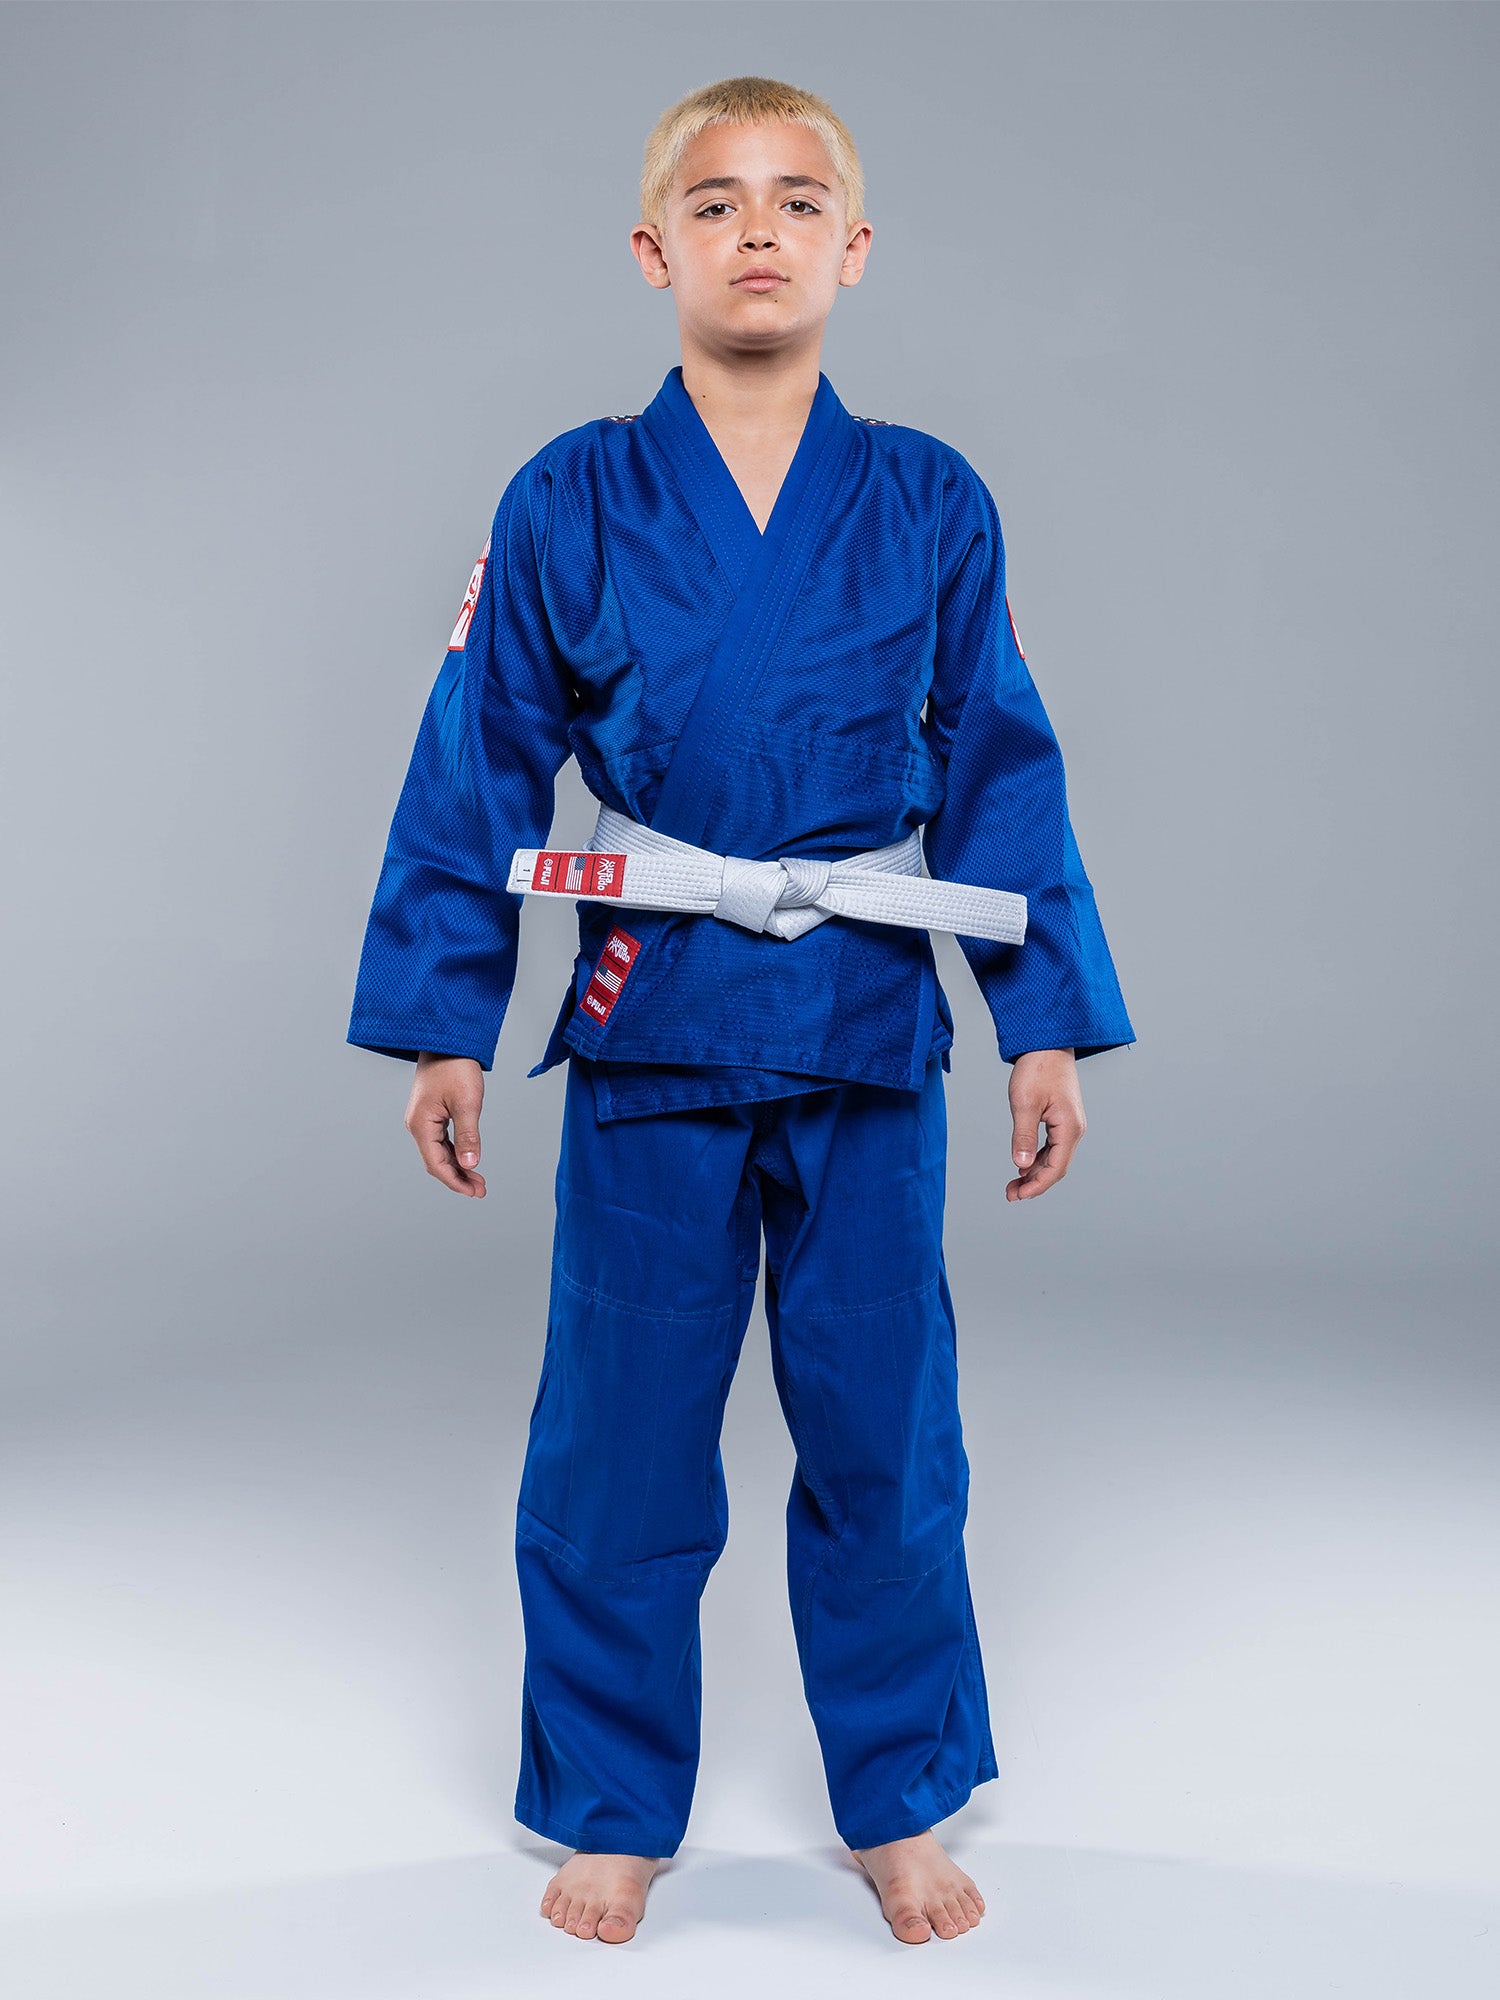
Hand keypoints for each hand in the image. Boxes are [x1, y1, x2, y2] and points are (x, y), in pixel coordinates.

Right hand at [405, 1053, 486, 1196]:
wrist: (446, 1038)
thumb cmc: (455, 1066)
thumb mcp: (467, 1103)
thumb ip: (468, 1136)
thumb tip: (471, 1164)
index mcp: (421, 1125)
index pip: (436, 1164)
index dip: (455, 1181)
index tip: (474, 1192)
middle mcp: (417, 1125)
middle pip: (436, 1161)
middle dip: (458, 1177)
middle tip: (480, 1189)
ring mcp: (422, 1119)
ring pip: (439, 1152)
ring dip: (457, 1166)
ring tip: (478, 1179)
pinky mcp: (430, 1113)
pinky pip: (441, 1140)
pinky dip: (455, 1152)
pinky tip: (468, 1159)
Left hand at [1007, 1049, 1083, 1200]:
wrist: (1048, 1042)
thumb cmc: (1037, 1068)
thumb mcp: (1025, 1103)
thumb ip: (1023, 1136)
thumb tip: (1020, 1164)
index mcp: (1070, 1128)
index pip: (1055, 1169)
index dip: (1036, 1186)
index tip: (1017, 1195)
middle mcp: (1074, 1129)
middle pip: (1056, 1167)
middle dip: (1034, 1183)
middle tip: (1010, 1194)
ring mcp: (1070, 1124)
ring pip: (1053, 1158)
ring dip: (1034, 1172)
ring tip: (1013, 1183)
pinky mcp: (1062, 1118)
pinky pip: (1052, 1146)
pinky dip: (1037, 1157)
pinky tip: (1022, 1163)